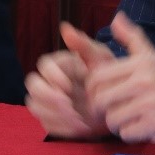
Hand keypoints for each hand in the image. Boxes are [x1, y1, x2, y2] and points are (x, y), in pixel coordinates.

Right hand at [24, 24, 110, 138]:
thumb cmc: (112, 76)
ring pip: (35, 107)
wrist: (122, 103)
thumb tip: (65, 27)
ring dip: (55, 114)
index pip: (43, 65)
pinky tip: (81, 127)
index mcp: (61, 64)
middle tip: (68, 105)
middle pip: (32, 86)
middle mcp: (50, 82)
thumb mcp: (102, 59)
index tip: (67, 86)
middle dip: (47, 97)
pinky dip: (63, 127)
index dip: (52, 77)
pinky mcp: (54, 119)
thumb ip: (84, 45)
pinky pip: (47, 125)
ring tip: (78, 118)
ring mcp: (50, 102)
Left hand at [81, 13, 154, 143]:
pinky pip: (126, 134)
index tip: (102, 94)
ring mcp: (150, 104)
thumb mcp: (153, 56)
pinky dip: (131, 134)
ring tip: (130, 118)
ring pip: (112, 120)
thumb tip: (116, 18)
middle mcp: (144, 82)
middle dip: (103, 109)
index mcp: (140, 63)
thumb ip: (132, 37)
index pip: (96, 77)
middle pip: (100, 101)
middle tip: (113, 110)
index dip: (93, 89)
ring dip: (118, 123)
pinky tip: (142, 127)